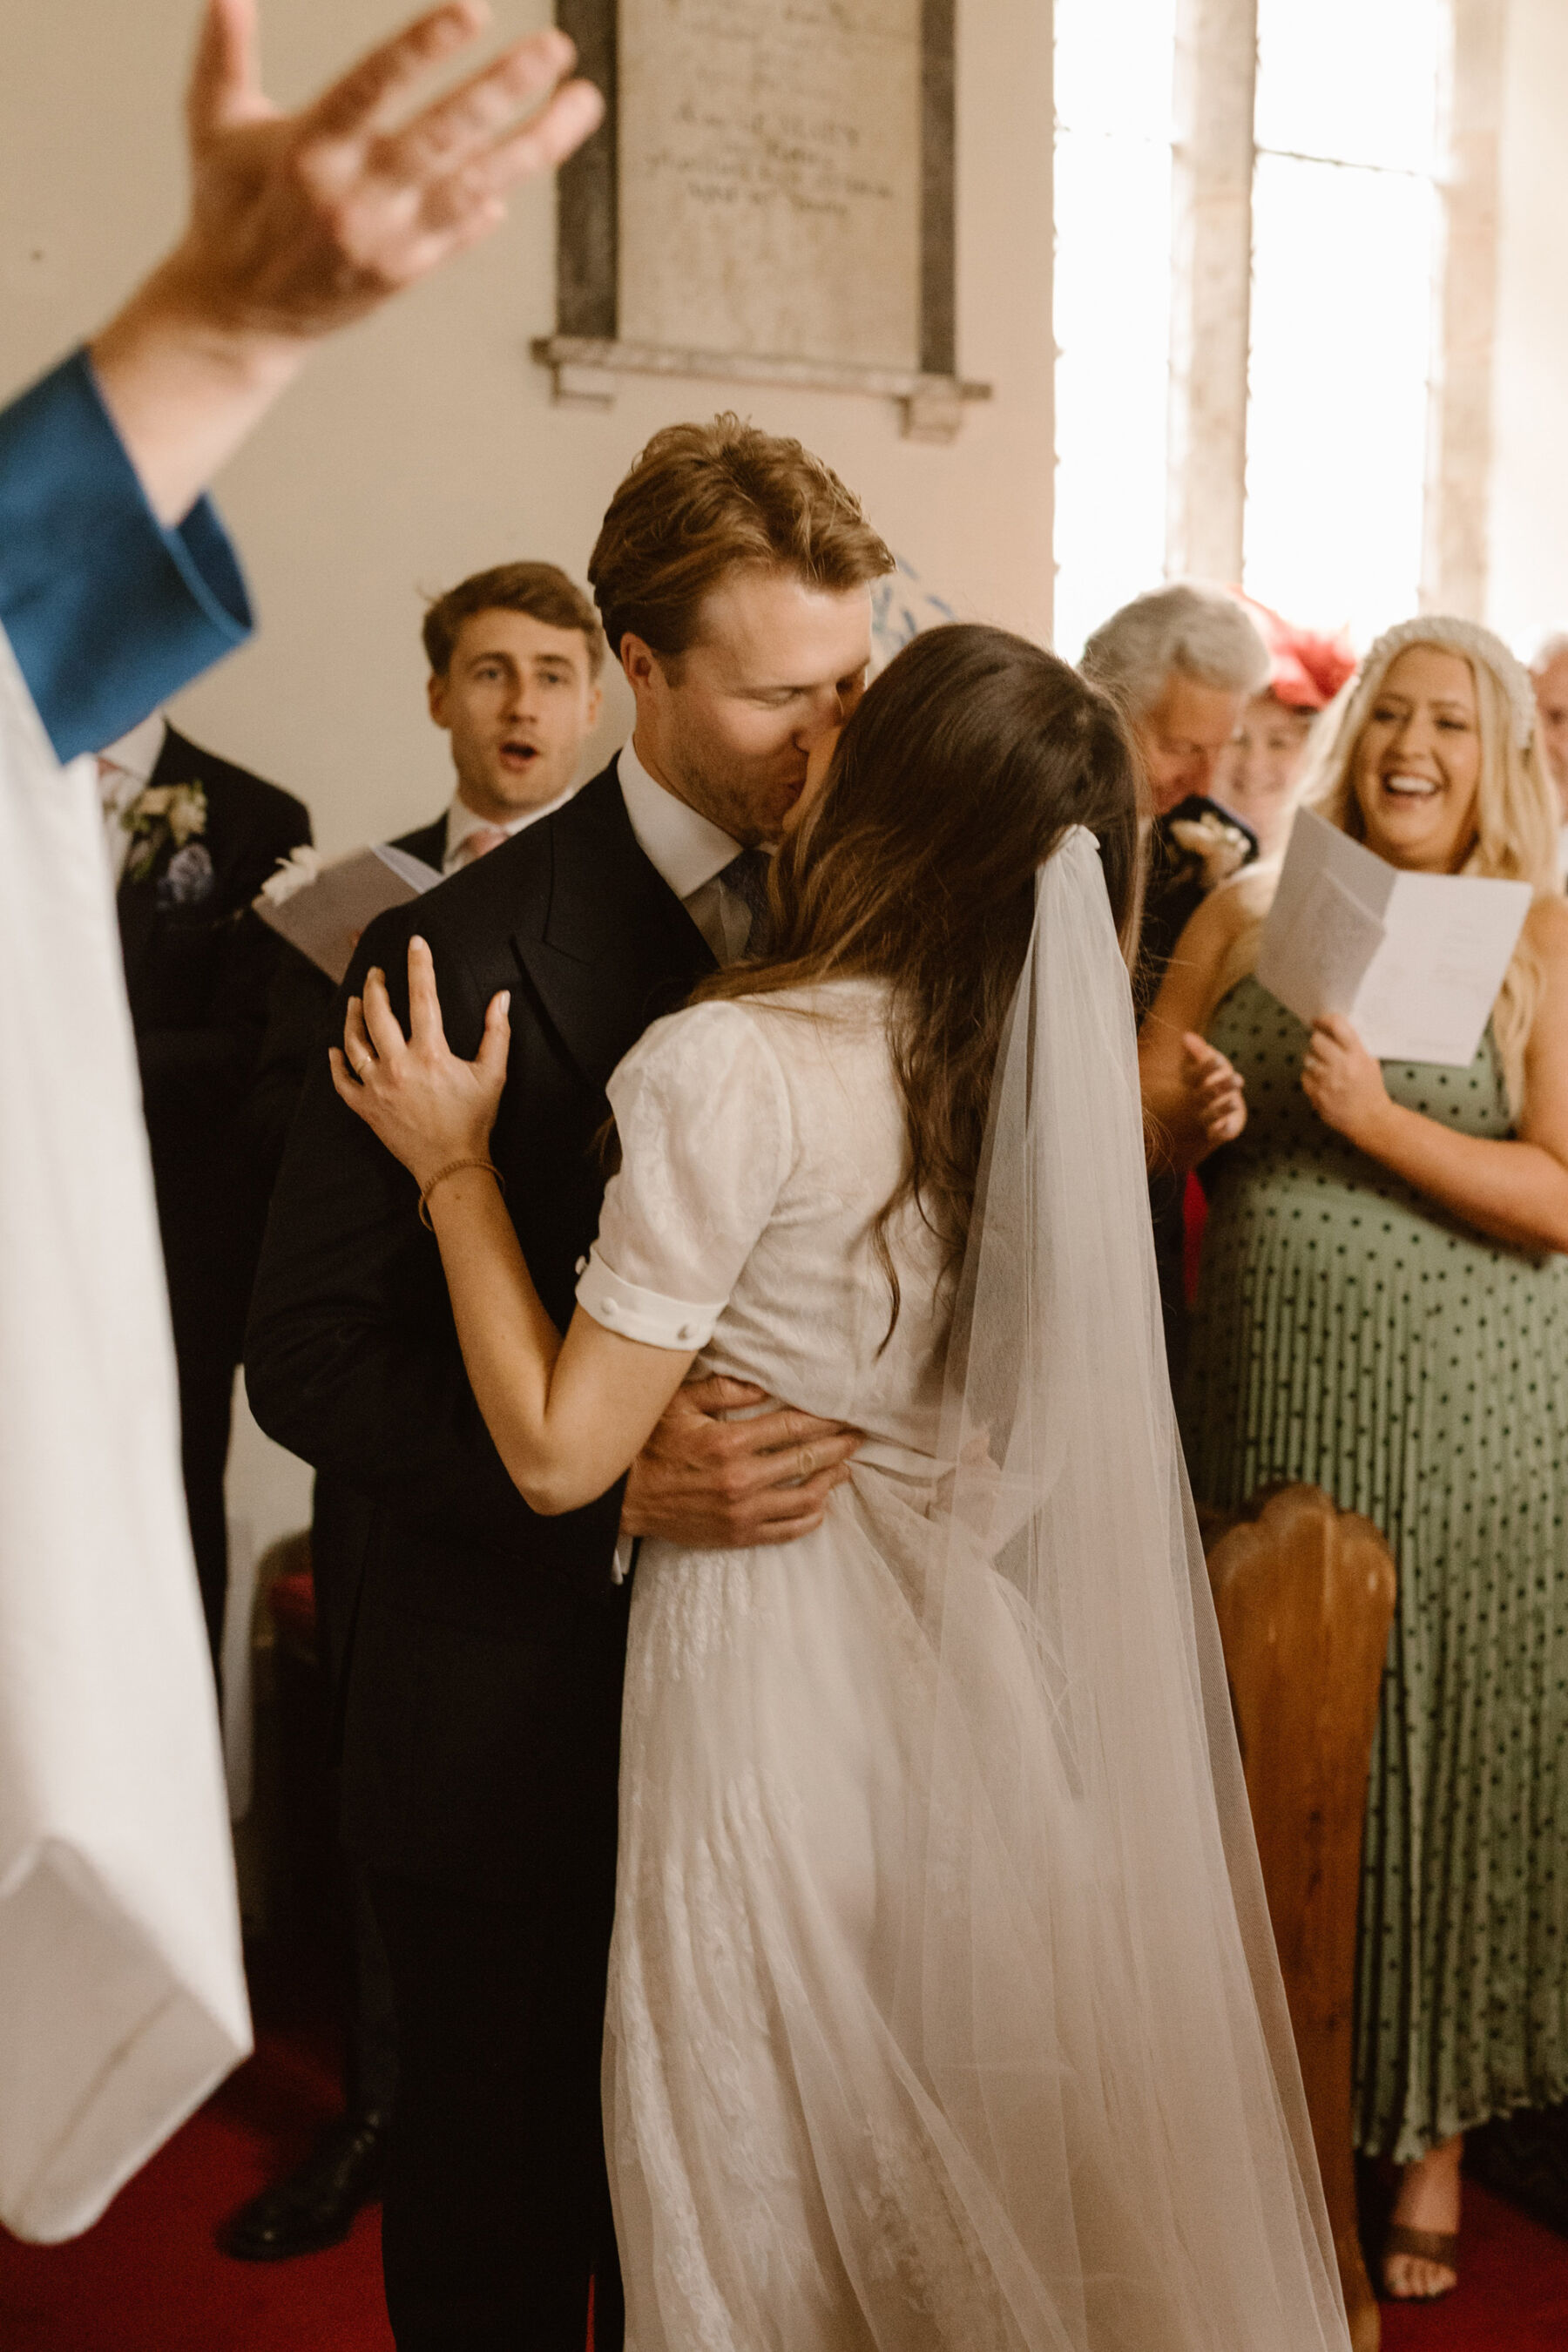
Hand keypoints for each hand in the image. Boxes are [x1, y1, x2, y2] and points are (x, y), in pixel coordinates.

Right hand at [160, 0, 598, 341]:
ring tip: (581, 101)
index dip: (422, 48)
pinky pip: (463, 229)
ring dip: (533, 143)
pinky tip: (539, 152)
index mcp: (306, 151)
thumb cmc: (229, 209)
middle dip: (503, 89)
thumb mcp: (213, 124)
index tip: (472, 11)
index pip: (371, 88)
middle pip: (440, 135)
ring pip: (473, 185)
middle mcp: (351, 197)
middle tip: (554, 47)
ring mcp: (384, 240)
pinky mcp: (405, 273)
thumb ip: (224, 52)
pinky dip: (499, 195)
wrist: (238, 315)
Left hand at [330, 935, 508, 1187]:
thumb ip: (497, 1032)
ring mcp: (377, 1087)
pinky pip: (342, 1081)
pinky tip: (335, 1050)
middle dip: (375, 987)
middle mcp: (398, 1066)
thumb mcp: (493, 1075)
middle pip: (377, 1013)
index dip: (419, 965)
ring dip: (352, 1017)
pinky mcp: (366, 1107)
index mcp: (430, 1053)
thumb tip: (502, 997)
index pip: (422, 997)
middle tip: (376, 973)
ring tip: (355, 1002)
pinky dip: (336, 1063)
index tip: (415, 942)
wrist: (451, 1166)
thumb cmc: (474, 1120)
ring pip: (353, 1042)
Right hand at [621, 1377, 861, 1547]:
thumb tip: (763, 1383)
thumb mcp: (678, 1404)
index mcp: (729, 1443)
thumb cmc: (649, 1444)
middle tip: (859, 1437)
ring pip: (805, 1499)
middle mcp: (742, 1479)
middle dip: (838, 1447)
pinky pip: (787, 1531)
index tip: (845, 1414)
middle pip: (807, 1461)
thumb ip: (722, 1390)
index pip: (793, 1427)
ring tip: (845, 1468)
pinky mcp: (737, 1535)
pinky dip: (811, 1518)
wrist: (623, 1497)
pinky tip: (821, 1506)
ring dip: (831, 1482)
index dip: (825, 1420)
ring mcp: (742, 1512)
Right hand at [1181, 1032, 1246, 1152]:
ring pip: (1211, 1114)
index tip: (1218, 1059)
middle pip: (1206, 1094)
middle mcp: (1195, 1101)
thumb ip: (1195, 1051)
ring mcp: (1203, 1117)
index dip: (1206, 1067)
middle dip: (1222, 1086)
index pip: (1195, 1075)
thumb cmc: (1200, 1084)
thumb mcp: (1198, 1066)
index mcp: (1190, 1083)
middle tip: (1238, 1079)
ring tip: (1234, 1102)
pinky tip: (1228, 1125)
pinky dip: (1221, 1131)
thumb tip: (1186, 1035)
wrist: (1192, 1118)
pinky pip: (1216, 1133)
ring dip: (1222, 1109)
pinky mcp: (1213, 1131)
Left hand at [1301, 1014, 1390, 1145]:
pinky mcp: (1317, 1094)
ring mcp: (1327, 1081)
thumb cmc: (1370, 1090)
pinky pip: (1304, 1075)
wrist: (1369, 1119)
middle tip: (1321, 1044)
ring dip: (1313, 1058)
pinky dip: (1310, 1075)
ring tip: (1324, 1065)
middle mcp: (1341, 1066)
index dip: (1325, 1020)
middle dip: (1317, 1040)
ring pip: (1307, 1057)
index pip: (1338, 1027)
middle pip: (1316, 1040)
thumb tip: (1334, 1028)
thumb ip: (1353, 1046)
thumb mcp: (1370, 1062)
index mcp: (1357, 1056)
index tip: (1319, 1020)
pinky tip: (1322, 1080)